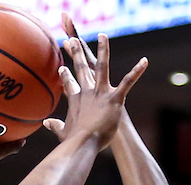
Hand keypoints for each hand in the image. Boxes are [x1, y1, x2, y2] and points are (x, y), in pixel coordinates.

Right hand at [42, 32, 145, 150]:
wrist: (83, 144)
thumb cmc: (74, 142)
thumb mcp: (62, 132)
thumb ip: (55, 126)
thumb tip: (46, 123)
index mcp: (76, 101)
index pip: (69, 85)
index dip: (65, 76)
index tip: (61, 68)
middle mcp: (87, 92)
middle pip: (81, 68)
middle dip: (77, 53)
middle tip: (72, 39)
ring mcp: (101, 94)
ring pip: (102, 67)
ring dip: (103, 50)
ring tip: (103, 36)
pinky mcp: (115, 99)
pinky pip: (128, 82)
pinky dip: (137, 71)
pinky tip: (145, 61)